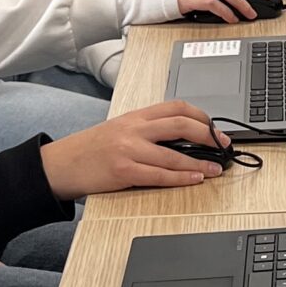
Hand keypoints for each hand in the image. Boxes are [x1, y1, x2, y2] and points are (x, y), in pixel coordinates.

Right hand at [42, 102, 232, 199]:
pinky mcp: (123, 171)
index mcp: (135, 115)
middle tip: (224, 144)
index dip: (201, 116)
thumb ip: (147, 128)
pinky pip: (159, 176)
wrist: (61, 163)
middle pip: (181, 125)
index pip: (176, 107)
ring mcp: (129, 150)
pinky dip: (181, 178)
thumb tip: (182, 136)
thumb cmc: (91, 147)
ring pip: (174, 155)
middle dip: (209, 135)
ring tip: (216, 168)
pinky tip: (195, 179)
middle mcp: (134, 129)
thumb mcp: (120, 128)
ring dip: (201, 163)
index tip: (215, 127)